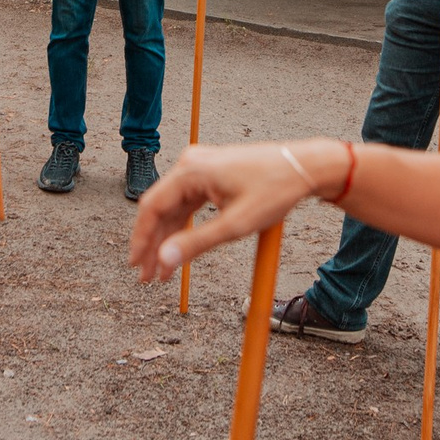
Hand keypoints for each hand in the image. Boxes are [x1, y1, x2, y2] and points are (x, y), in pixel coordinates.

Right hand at [129, 139, 335, 281]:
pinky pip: (188, 203)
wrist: (304, 167)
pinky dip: (183, 226)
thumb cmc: (275, 190)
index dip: (141, 239)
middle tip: (147, 276)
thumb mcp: (236, 224)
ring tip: (162, 271)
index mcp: (191, 170)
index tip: (135, 265)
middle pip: (159, 208)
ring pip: (173, 207)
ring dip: (167, 238)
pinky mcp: (211, 174)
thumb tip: (164, 260)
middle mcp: (190, 163)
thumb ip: (197, 243)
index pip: (151, 207)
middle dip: (153, 244)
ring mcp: (200, 167)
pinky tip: (179, 248)